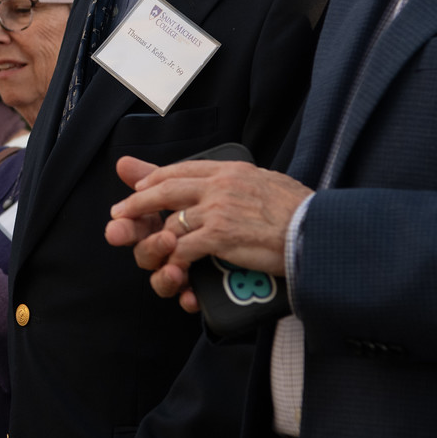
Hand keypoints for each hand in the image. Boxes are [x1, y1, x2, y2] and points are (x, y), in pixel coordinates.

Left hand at [106, 156, 310, 303]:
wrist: (315, 230)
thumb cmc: (298, 211)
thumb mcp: (264, 182)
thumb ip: (239, 180)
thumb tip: (230, 181)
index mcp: (230, 170)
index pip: (181, 168)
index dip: (155, 178)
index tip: (140, 187)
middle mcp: (219, 184)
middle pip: (164, 189)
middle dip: (138, 203)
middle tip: (121, 214)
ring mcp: (217, 210)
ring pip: (172, 223)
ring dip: (159, 243)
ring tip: (152, 253)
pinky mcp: (219, 236)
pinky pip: (184, 248)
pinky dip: (175, 261)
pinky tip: (173, 268)